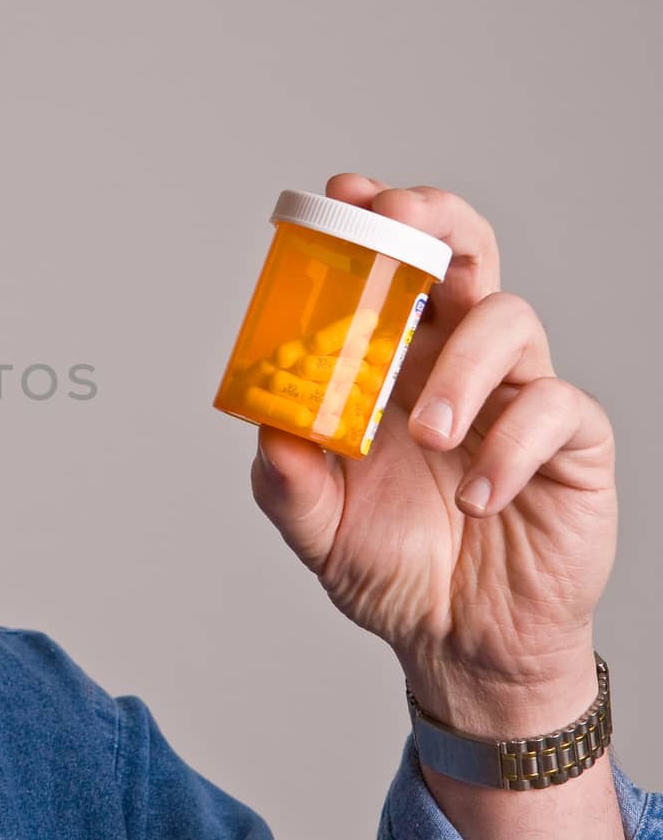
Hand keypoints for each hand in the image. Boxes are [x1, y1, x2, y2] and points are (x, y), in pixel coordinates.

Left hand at [249, 173, 617, 735]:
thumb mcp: (317, 527)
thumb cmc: (391, 566)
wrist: (458, 644)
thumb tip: (269, 428)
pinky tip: (480, 496)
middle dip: (434, 222)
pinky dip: (511, 443)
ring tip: (429, 433)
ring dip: (462, 363)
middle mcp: (455, 362)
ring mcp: (517, 395)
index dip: (372, 219)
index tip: (345, 194)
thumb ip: (287, 480)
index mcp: (391, 363)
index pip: (389, 268)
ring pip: (509, 318)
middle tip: (400, 231)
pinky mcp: (569, 443)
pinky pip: (557, 408)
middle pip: (464, 251)